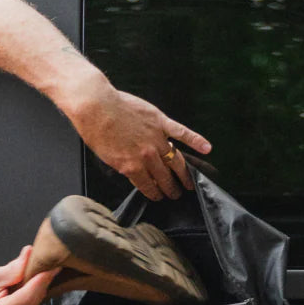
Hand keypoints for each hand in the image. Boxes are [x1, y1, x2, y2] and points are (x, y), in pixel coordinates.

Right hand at [0, 248, 55, 304]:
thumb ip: (12, 269)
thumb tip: (30, 256)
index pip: (30, 294)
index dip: (44, 277)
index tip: (54, 264)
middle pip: (35, 297)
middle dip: (39, 278)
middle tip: (41, 261)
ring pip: (35, 301)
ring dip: (34, 286)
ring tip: (24, 275)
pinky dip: (29, 294)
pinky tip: (20, 287)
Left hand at [72, 87, 211, 200]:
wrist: (96, 106)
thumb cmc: (96, 131)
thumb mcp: (107, 158)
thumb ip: (124, 167)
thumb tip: (135, 174)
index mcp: (132, 167)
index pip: (148, 186)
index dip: (155, 194)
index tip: (159, 197)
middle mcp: (147, 156)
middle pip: (164, 177)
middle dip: (171, 189)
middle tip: (176, 195)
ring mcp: (156, 139)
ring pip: (175, 161)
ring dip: (183, 175)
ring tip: (189, 184)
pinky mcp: (160, 122)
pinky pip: (182, 133)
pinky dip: (196, 140)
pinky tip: (207, 148)